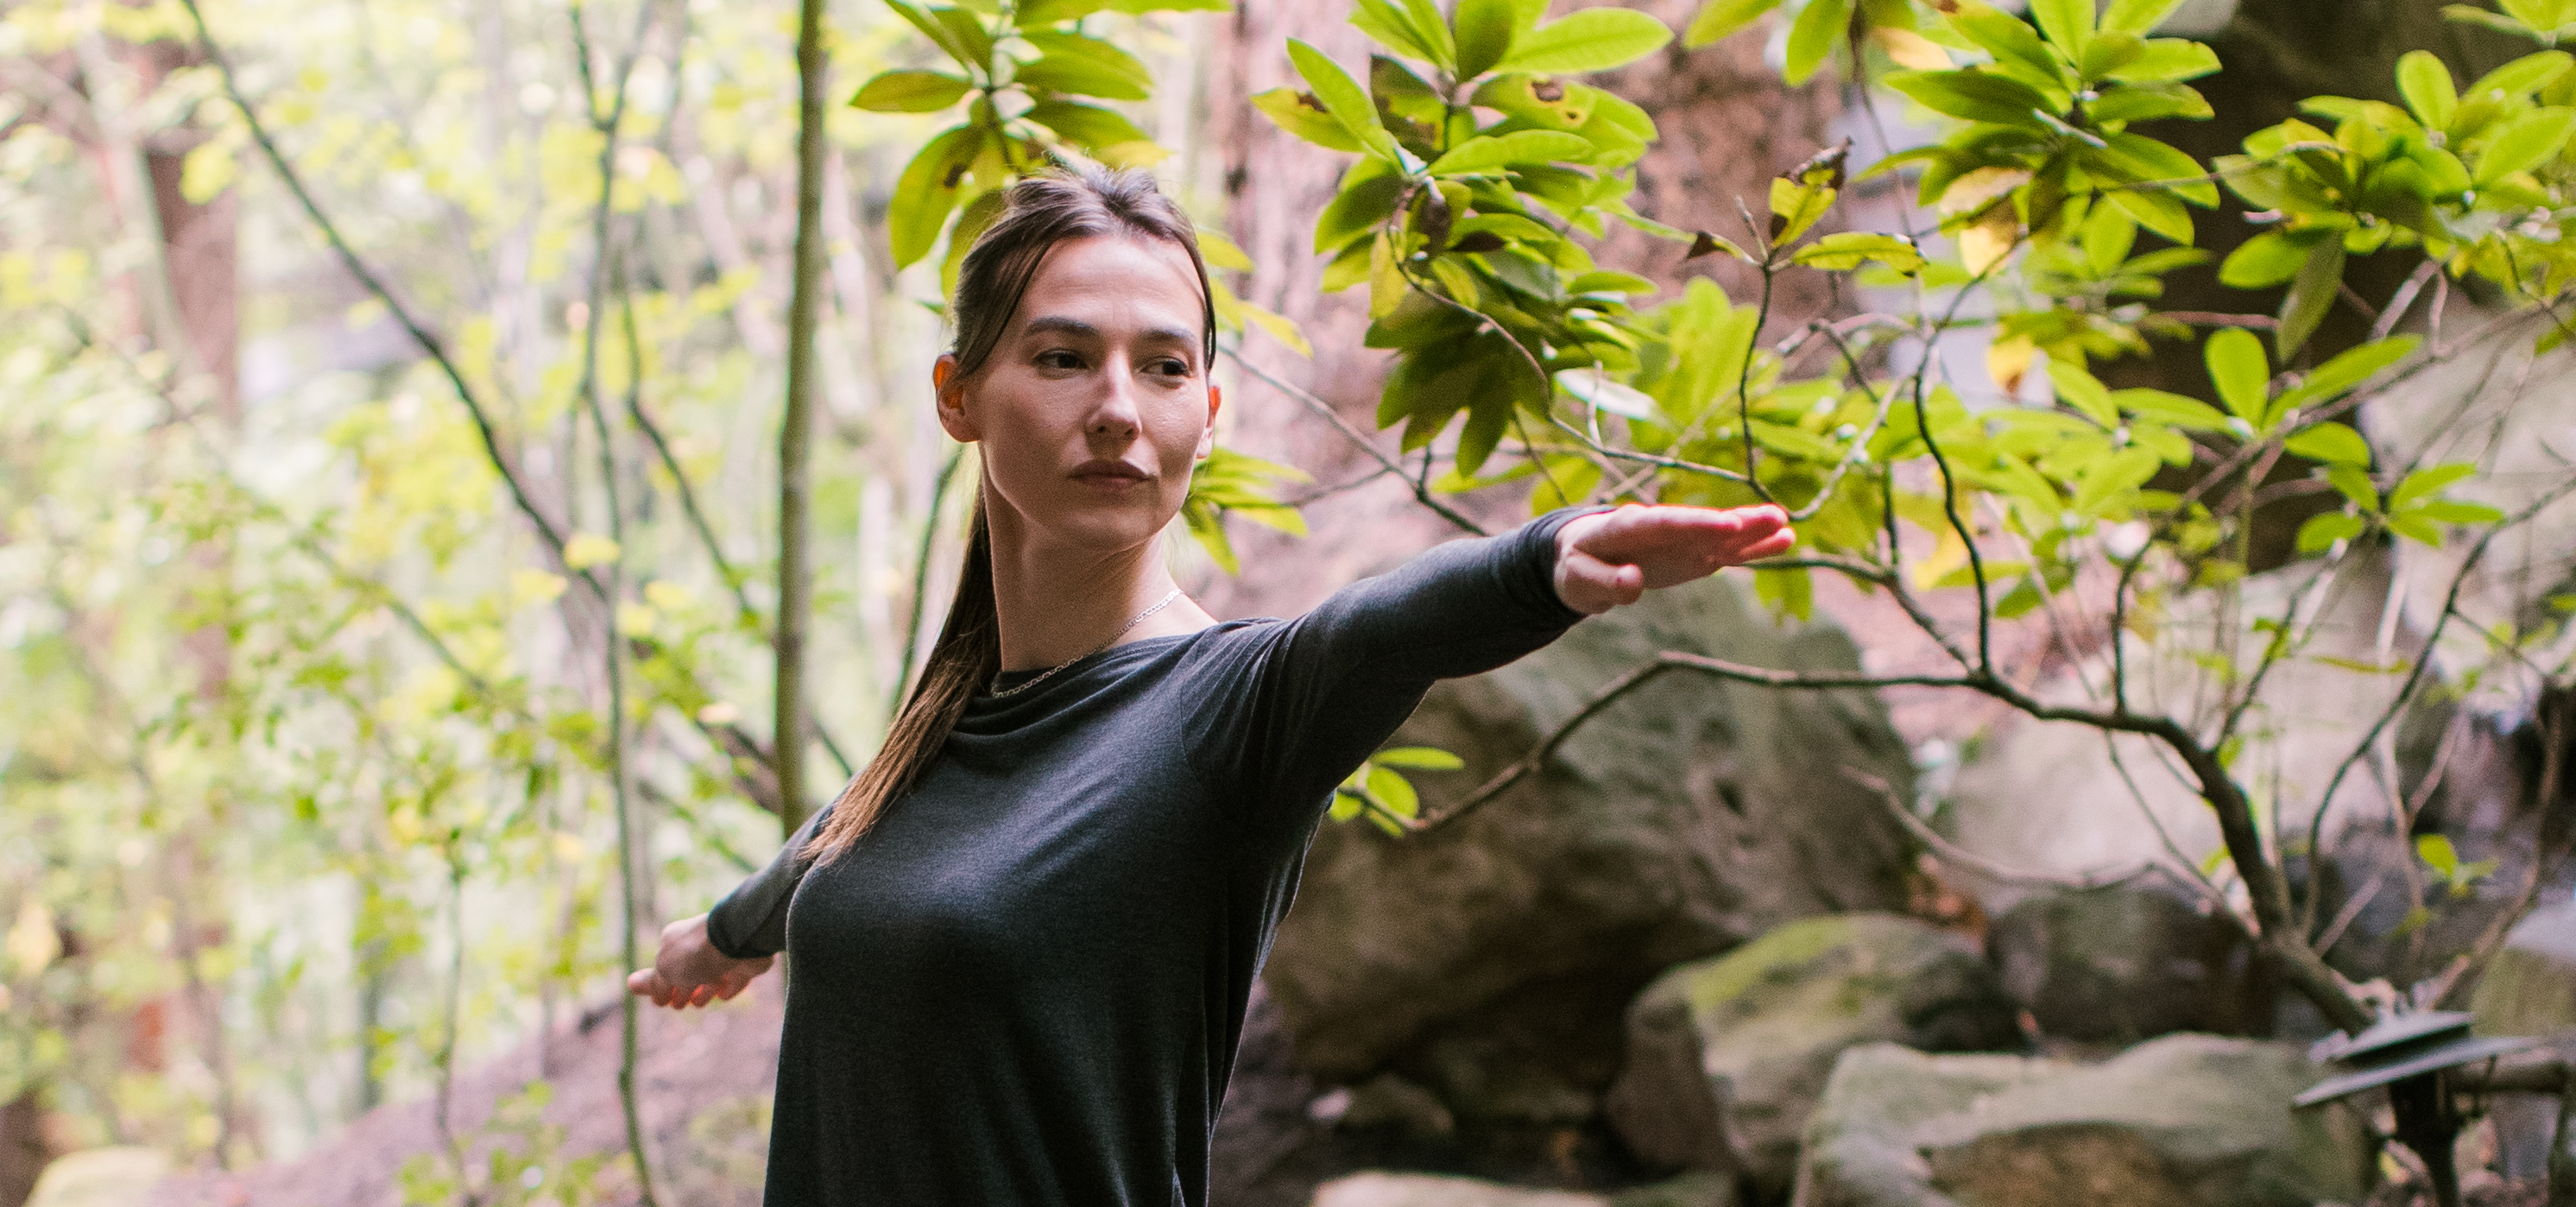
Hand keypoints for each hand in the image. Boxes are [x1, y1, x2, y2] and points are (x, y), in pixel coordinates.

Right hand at [626, 913, 773, 1009]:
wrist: (736, 942)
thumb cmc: (695, 955)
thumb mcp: (666, 972)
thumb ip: (653, 982)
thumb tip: (631, 984)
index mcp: (674, 943)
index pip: (664, 967)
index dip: (662, 986)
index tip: (661, 1002)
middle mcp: (698, 946)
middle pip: (688, 972)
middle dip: (682, 989)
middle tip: (679, 1004)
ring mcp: (722, 954)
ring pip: (711, 976)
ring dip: (705, 991)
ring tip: (699, 1001)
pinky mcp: (743, 962)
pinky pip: (735, 977)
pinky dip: (730, 987)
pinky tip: (724, 994)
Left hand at [1553, 503, 1794, 614]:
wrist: (1580, 558)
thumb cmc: (1575, 567)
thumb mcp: (1577, 579)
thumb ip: (1603, 582)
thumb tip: (1634, 582)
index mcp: (1628, 526)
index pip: (1664, 522)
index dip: (1695, 522)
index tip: (1725, 525)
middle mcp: (1662, 527)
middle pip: (1700, 522)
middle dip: (1734, 521)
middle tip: (1770, 517)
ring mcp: (1682, 540)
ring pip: (1720, 534)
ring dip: (1752, 530)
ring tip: (1786, 526)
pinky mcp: (1695, 554)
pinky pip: (1727, 551)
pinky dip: (1753, 547)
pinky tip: (1784, 540)